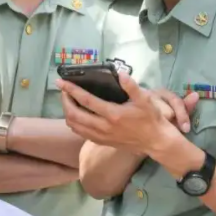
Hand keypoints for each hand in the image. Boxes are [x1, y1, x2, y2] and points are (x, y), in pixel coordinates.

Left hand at [56, 73, 190, 154]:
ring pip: (74, 126)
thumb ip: (132, 86)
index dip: (71, 90)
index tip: (60, 81)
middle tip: (64, 90)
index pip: (86, 101)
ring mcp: (101, 136)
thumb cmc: (150, 118)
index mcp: (113, 114)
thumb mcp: (145, 100)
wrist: (155, 141)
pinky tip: (77, 114)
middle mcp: (103, 127)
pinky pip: (81, 133)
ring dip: (67, 112)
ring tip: (69, 100)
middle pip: (74, 115)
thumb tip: (120, 73)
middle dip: (64, 101)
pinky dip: (74, 123)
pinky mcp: (101, 142)